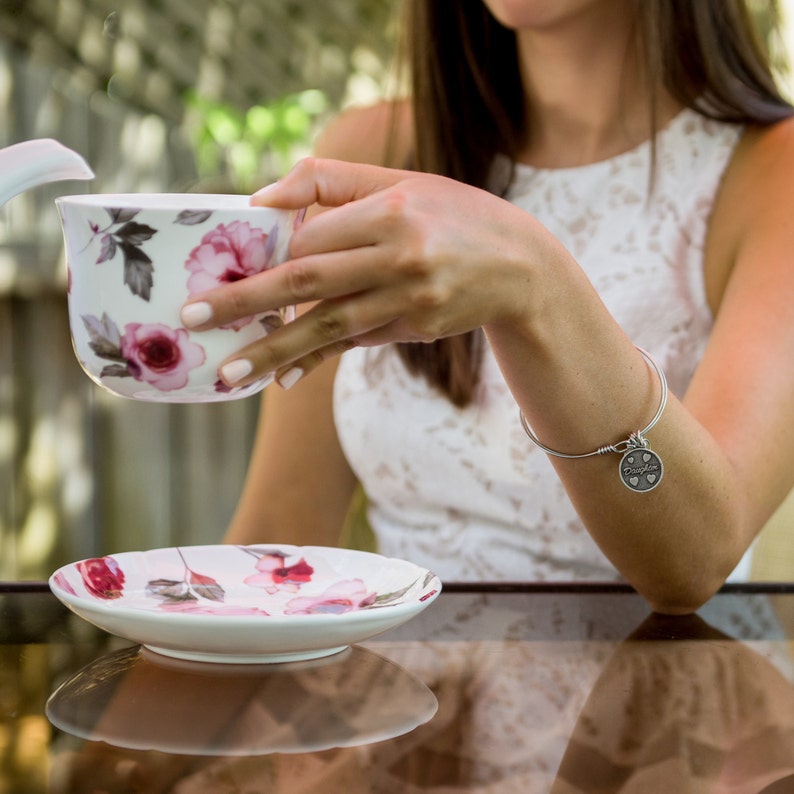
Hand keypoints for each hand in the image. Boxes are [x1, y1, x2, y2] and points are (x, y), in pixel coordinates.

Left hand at [179, 157, 555, 387]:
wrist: (521, 265)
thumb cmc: (453, 213)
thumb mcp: (402, 182)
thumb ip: (330, 182)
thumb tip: (262, 199)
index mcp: (392, 210)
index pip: (311, 235)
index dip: (261, 255)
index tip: (214, 271)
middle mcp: (401, 256)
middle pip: (308, 280)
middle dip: (245, 302)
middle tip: (192, 320)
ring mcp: (411, 299)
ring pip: (329, 326)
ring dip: (276, 351)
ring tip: (229, 372)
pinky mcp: (415, 327)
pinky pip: (355, 344)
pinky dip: (317, 361)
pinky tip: (283, 379)